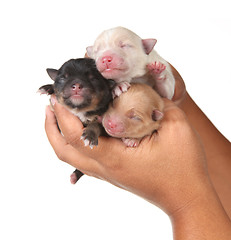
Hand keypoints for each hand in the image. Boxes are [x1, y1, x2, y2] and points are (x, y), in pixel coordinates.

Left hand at [45, 97, 208, 214]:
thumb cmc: (183, 168)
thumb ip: (159, 104)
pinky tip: (84, 130)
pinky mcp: (114, 173)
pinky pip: (85, 159)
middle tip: (50, 106)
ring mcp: (108, 173)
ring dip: (61, 135)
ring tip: (61, 115)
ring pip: (72, 157)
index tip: (58, 97)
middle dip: (51, 127)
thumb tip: (146, 92)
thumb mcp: (176, 128)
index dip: (63, 115)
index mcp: (115, 157)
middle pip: (64, 151)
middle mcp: (106, 168)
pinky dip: (76, 143)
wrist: (186, 197)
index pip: (76, 136)